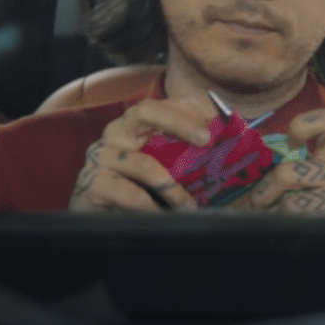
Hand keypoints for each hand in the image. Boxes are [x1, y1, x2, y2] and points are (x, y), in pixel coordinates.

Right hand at [68, 97, 212, 212]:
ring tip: (190, 205)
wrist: (98, 220)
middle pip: (144, 112)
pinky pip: (128, 193)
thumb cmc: (140, 186)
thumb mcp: (167, 164)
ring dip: (173, 187)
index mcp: (136, 124)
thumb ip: (192, 150)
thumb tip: (230, 141)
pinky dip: (150, 207)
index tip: (214, 129)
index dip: (189, 112)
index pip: (163, 104)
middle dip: (179, 122)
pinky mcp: (94, 184)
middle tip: (206, 141)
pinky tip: (163, 216)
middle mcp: (117, 133)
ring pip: (143, 163)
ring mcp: (102, 157)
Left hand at [231, 109, 324, 216]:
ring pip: (288, 205)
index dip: (304, 125)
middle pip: (286, 175)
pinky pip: (296, 224)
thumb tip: (243, 162)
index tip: (291, 141)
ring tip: (270, 214)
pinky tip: (283, 224)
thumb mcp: (322, 167)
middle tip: (257, 199)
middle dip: (262, 191)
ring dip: (271, 213)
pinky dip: (281, 225)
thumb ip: (294, 158)